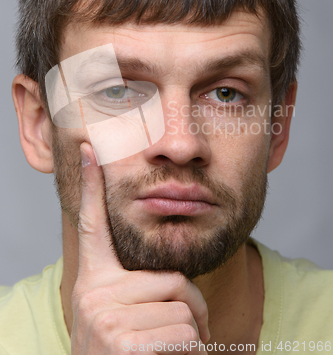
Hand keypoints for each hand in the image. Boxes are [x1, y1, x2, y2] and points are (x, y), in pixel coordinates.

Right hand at [71, 142, 209, 353]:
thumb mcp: (120, 319)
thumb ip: (137, 291)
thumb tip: (174, 277)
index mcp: (94, 283)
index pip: (92, 226)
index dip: (91, 186)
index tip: (89, 150)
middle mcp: (94, 294)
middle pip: (173, 281)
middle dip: (191, 311)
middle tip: (179, 337)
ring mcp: (106, 318)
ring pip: (185, 311)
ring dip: (191, 338)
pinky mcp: (124, 342)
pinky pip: (187, 335)